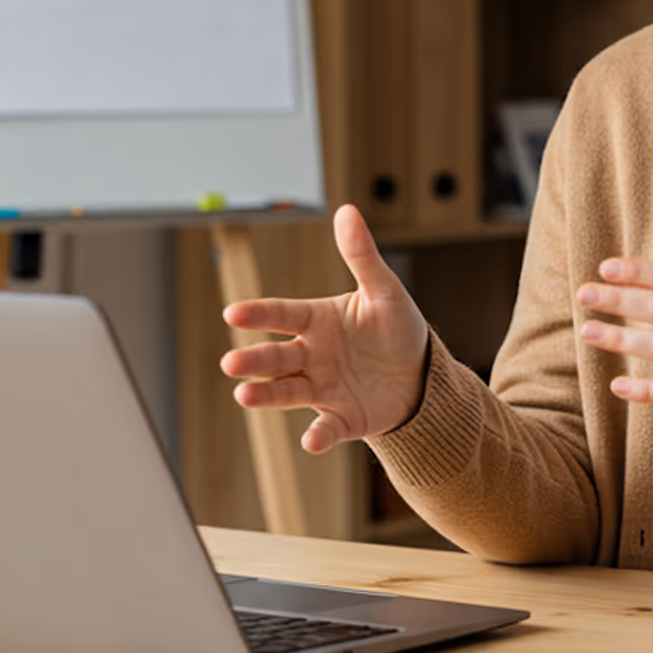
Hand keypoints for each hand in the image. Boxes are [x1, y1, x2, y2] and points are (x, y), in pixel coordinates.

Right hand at [220, 204, 429, 452]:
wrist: (421, 374)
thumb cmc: (395, 328)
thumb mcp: (384, 289)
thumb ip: (361, 255)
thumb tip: (347, 211)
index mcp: (317, 321)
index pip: (282, 315)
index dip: (258, 314)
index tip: (233, 313)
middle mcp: (311, 356)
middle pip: (276, 358)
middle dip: (254, 360)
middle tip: (231, 364)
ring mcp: (323, 388)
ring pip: (288, 392)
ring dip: (266, 395)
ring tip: (244, 396)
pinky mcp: (343, 418)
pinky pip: (327, 427)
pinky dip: (318, 436)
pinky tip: (310, 441)